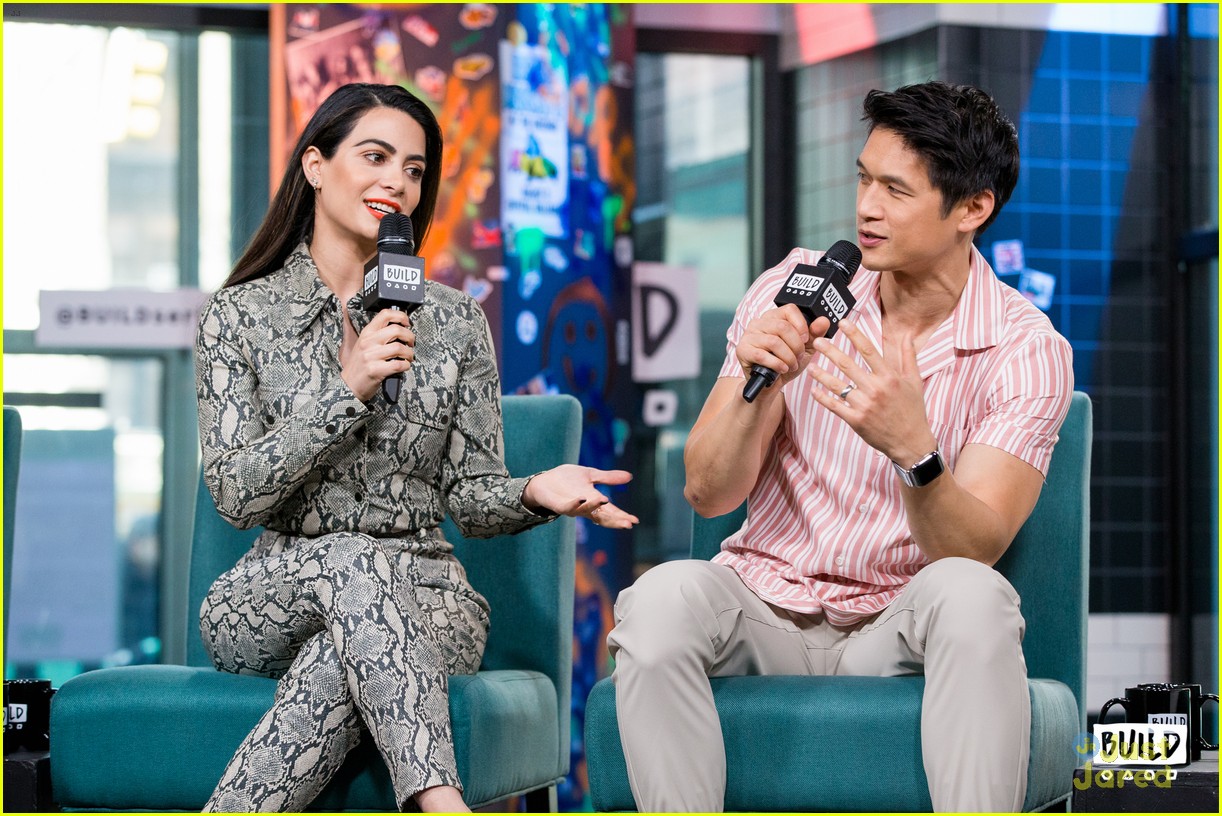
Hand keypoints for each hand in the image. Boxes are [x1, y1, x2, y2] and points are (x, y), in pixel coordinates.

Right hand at [340, 306, 415, 401]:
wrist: (348, 385)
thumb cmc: (359, 366)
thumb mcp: (364, 345)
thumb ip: (378, 336)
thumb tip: (400, 329)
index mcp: (366, 334)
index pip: (385, 314)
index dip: (401, 316)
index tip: (406, 323)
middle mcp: (368, 342)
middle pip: (396, 330)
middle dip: (410, 336)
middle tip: (411, 343)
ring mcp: (370, 356)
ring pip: (399, 348)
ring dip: (409, 353)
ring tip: (408, 357)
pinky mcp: (375, 370)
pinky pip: (398, 364)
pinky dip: (406, 365)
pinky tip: (404, 366)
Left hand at [522, 465, 638, 528]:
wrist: (544, 481)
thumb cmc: (567, 480)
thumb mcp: (591, 475)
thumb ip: (608, 478)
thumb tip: (630, 477)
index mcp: (594, 501)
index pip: (611, 511)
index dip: (622, 516)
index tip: (635, 521)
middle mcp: (585, 507)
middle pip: (602, 516)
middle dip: (614, 520)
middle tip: (627, 523)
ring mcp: (572, 507)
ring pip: (585, 511)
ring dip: (595, 507)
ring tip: (606, 501)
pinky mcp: (559, 505)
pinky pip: (568, 507)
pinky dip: (575, 504)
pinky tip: (582, 499)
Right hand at [737, 305, 830, 391]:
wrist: (770, 385)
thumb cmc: (786, 363)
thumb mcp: (805, 348)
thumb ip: (815, 334)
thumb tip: (824, 320)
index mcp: (774, 317)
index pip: (789, 309)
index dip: (801, 325)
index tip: (805, 339)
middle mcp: (759, 322)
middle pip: (783, 327)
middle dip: (796, 346)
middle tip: (799, 357)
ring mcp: (748, 336)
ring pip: (774, 341)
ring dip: (788, 357)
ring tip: (791, 365)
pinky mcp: (742, 350)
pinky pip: (762, 355)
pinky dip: (777, 364)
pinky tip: (782, 369)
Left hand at [806, 319, 937, 464]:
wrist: (911, 442)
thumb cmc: (913, 410)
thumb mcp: (914, 381)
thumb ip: (908, 356)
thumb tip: (906, 335)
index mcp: (889, 377)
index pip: (868, 350)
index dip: (854, 334)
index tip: (842, 322)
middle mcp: (875, 389)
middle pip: (848, 365)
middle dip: (830, 351)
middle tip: (816, 341)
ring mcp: (864, 405)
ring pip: (837, 385)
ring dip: (821, 374)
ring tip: (810, 366)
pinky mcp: (856, 420)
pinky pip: (835, 406)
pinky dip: (823, 398)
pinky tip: (814, 391)